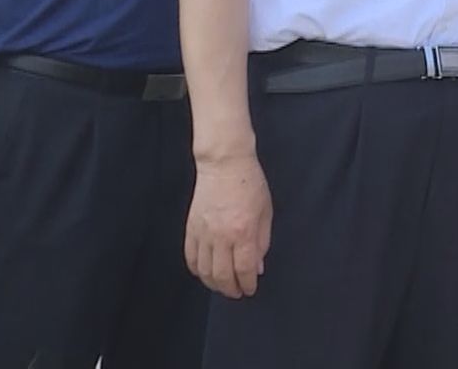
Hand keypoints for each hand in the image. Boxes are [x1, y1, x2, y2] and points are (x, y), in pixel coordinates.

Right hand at [185, 153, 272, 297]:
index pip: (245, 269)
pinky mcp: (191, 229)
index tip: (251, 290)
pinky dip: (197, 270)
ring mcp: (203, 233)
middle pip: (222, 275)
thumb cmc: (250, 184)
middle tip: (237, 293)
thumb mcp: (266, 212)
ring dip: (213, 283)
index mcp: (243, 231)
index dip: (248, 284)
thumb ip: (262, 241)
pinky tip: (204, 273)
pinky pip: (191, 257)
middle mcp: (221, 236)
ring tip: (222, 286)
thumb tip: (258, 266)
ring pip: (204, 270)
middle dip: (231, 289)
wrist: (224, 164)